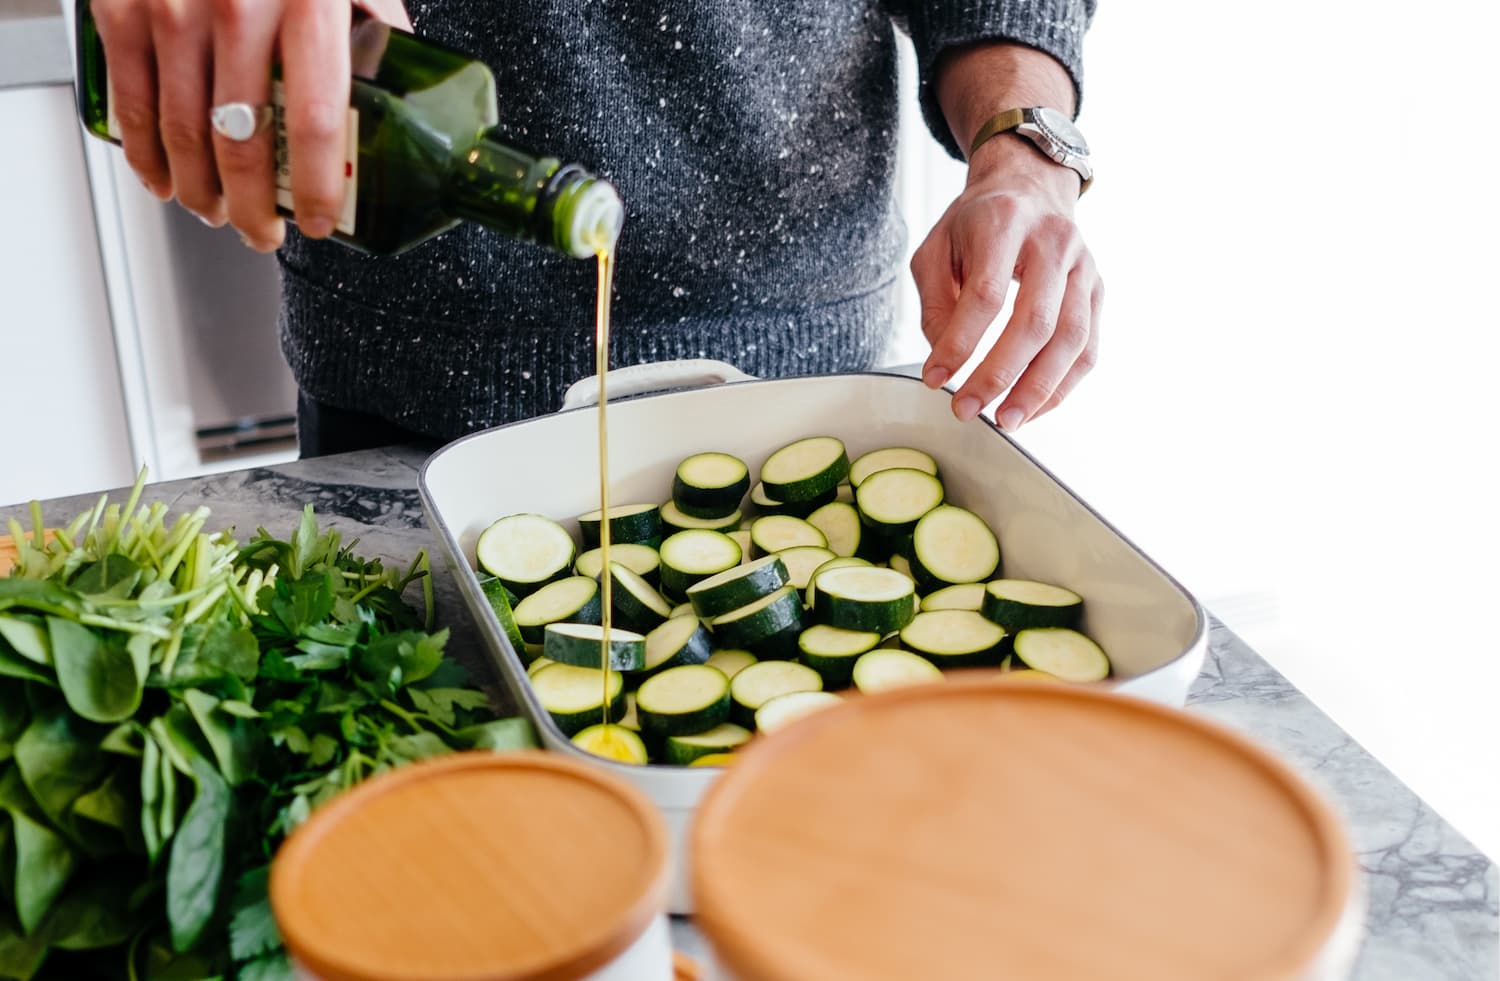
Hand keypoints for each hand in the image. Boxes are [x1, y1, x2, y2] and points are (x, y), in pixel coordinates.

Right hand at [89, 0, 410, 251]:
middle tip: (263, 234)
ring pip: (182, 134)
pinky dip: (144, 154)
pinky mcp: (122, 4)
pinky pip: (132, 100)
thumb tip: (400, 97)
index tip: (321, 221)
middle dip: (252, 208)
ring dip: (200, 192)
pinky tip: (162, 177)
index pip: (316, 120)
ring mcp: (172, 6)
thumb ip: (375, 27)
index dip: (318, 186)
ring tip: (217, 213)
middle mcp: (236, 4)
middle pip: (242, 142)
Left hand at [911, 135, 1101, 430]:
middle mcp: (1053, 242)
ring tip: (1006, 420)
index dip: (960, 342)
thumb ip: (935, 303)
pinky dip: (1062, 385)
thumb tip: (947, 360)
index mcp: (1005, 223)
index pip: (986, 294)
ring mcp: (1083, 267)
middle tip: (967, 410)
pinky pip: (1088, 347)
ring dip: (1038, 388)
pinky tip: (1033, 408)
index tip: (934, 378)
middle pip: (1034, 320)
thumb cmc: (976, 224)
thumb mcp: (936, 249)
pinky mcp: (1097, 291)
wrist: (1030, 188)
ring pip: (1070, 338)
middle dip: (999, 374)